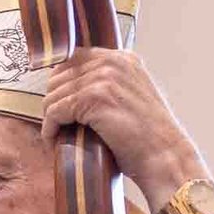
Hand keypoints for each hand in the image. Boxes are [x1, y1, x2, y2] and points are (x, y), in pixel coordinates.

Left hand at [41, 48, 208, 212]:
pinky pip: (54, 111)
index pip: (75, 59)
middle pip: (60, 74)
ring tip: (55, 134)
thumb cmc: (146, 137)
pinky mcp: (94, 98)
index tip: (59, 106)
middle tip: (56, 123)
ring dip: (50, 117)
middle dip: (53, 100)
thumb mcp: (129, 98)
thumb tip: (72, 92)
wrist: (163, 155)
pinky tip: (54, 139)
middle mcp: (113, 61)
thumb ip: (107, 86)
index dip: (62, 84)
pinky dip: (50, 128)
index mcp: (123, 58)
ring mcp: (104, 77)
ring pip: (54, 93)